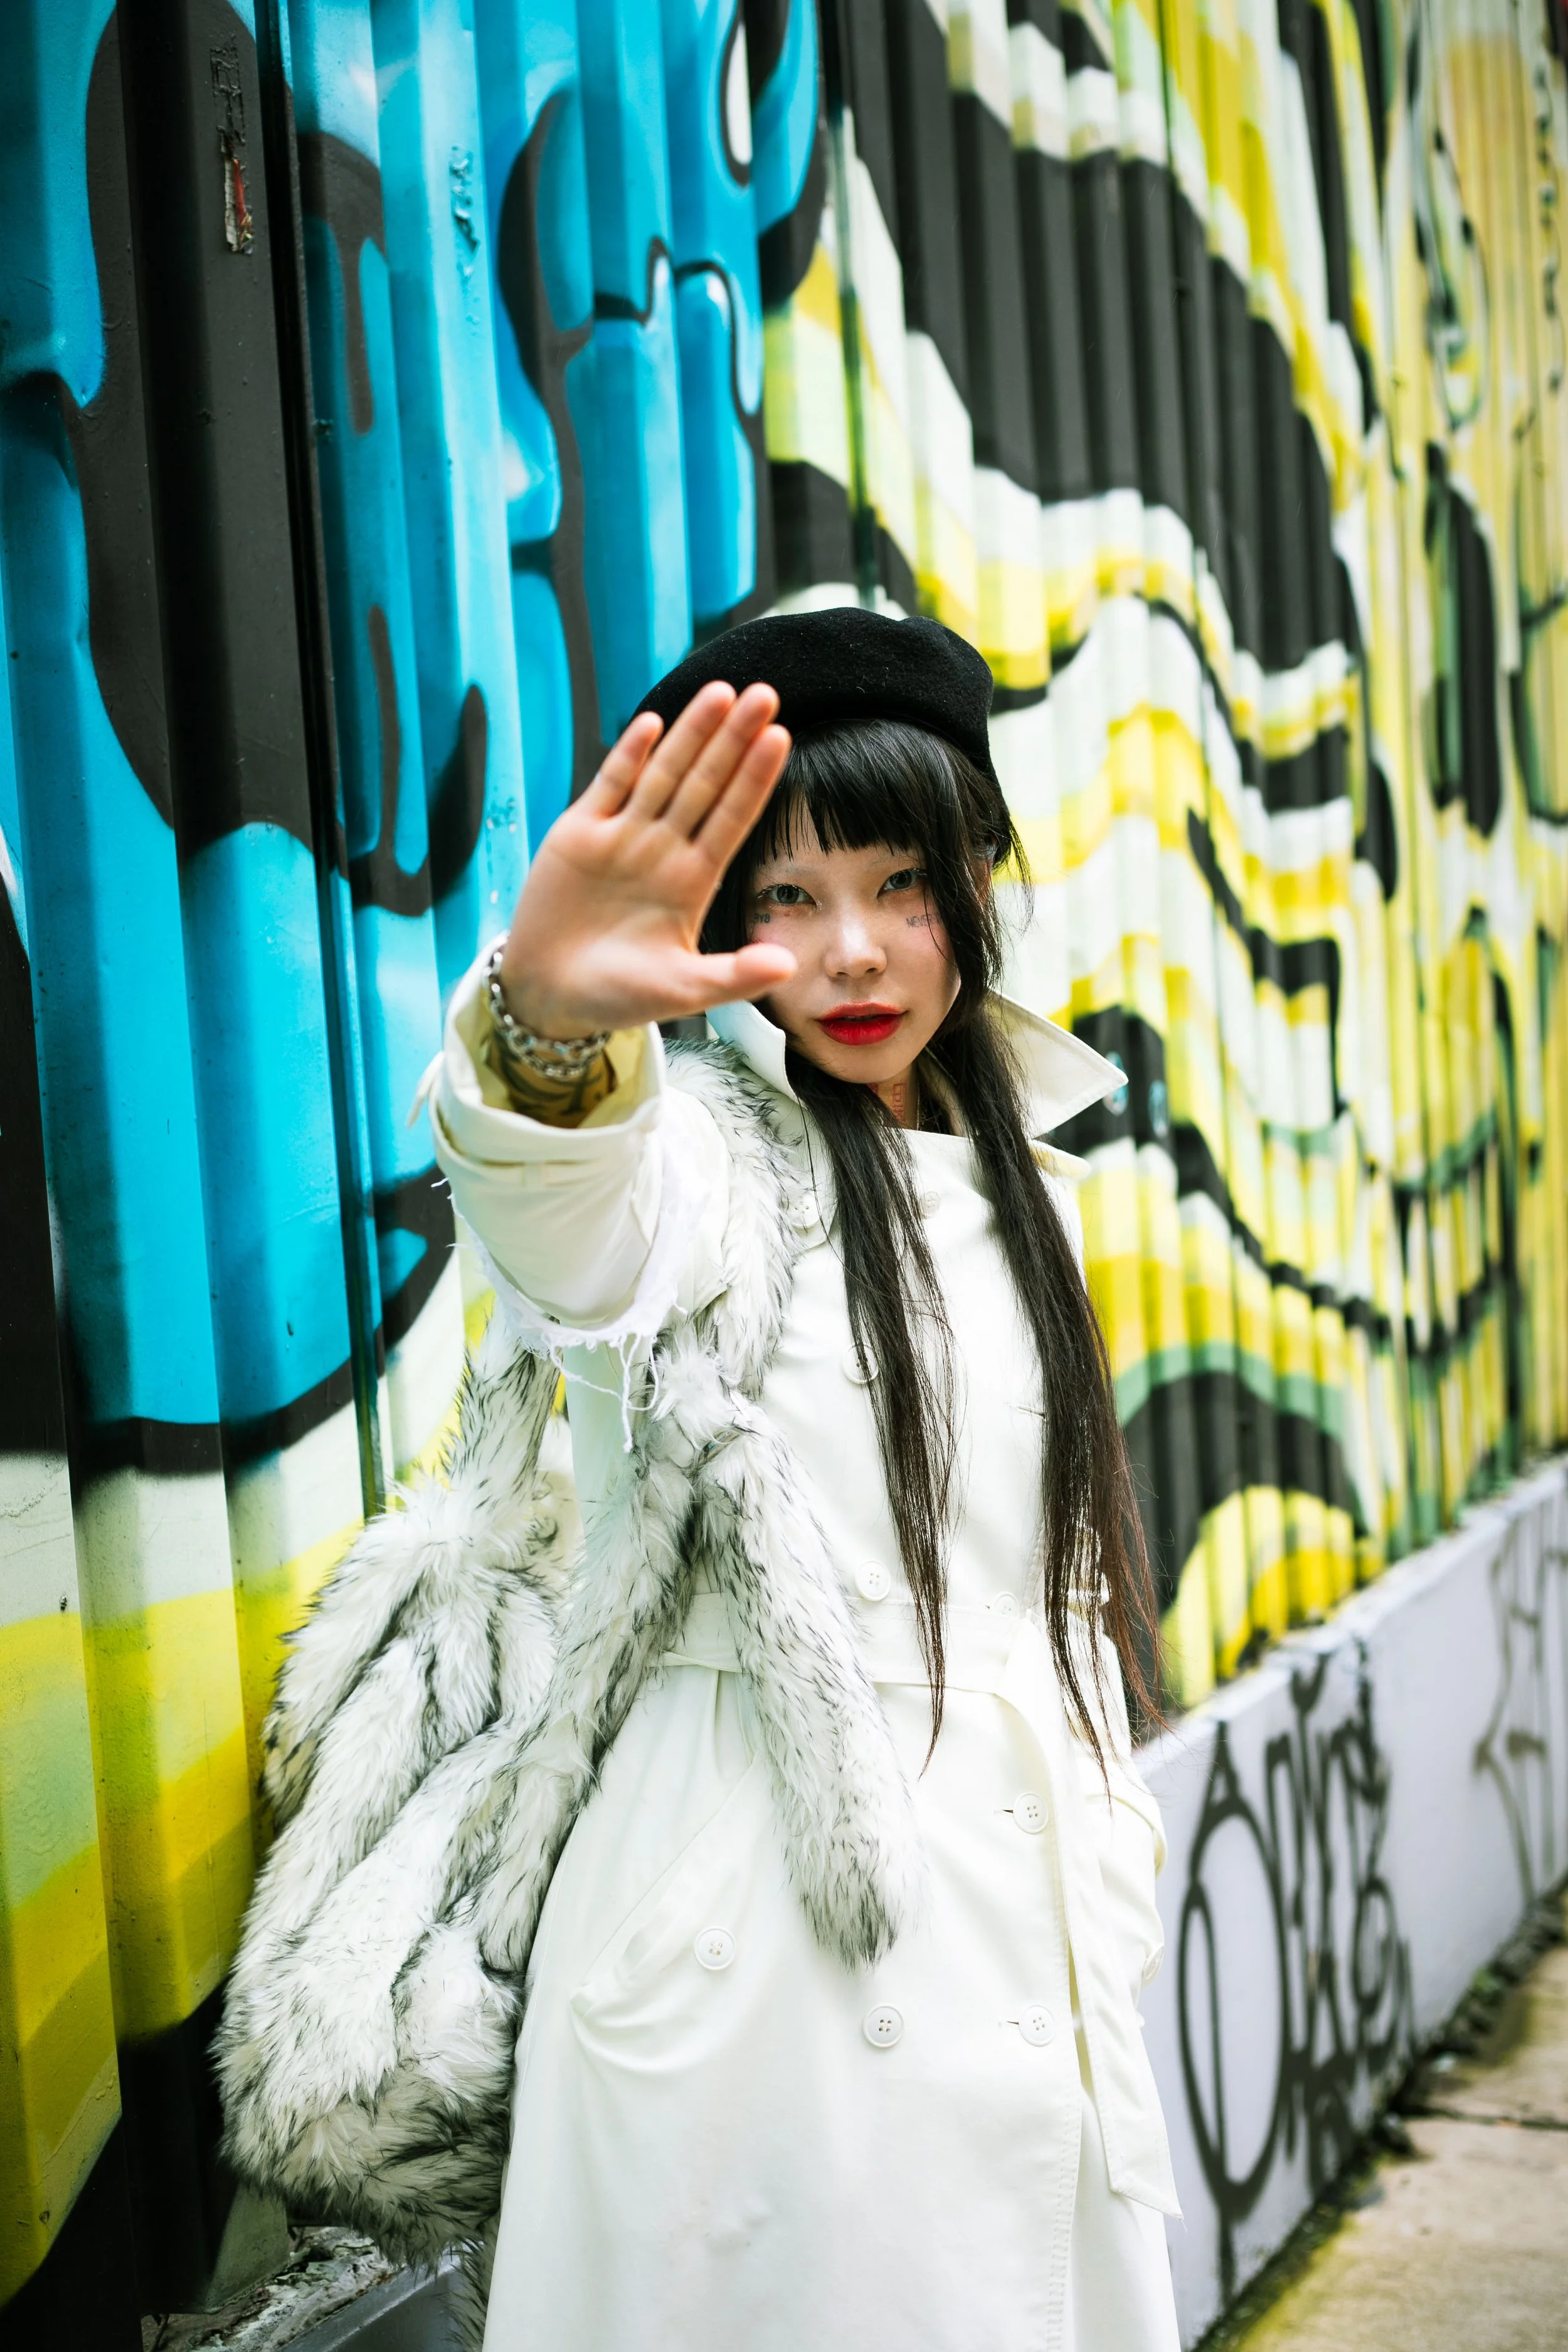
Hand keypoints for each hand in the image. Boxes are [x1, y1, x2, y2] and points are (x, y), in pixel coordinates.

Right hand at [497, 682, 795, 1037]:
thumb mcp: (682, 991)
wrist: (549, 996)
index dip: (755, 779)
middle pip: (705, 784)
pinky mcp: (579, 834)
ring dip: (690, 734)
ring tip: (720, 692)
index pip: (733, 819)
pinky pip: (610, 786)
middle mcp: (663, 850)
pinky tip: (653, 724)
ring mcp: (623, 837)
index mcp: (693, 882)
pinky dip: (629, 756)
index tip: (781, 738)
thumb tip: (789, 967)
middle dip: (732, 739)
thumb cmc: (618, 997)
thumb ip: (733, 975)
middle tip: (764, 693)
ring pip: (663, 774)